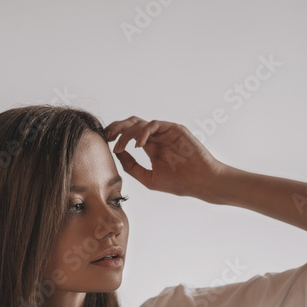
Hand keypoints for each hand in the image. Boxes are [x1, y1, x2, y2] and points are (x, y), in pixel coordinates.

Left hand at [103, 116, 225, 198]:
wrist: (200, 182)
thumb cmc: (178, 183)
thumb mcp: (148, 178)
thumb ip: (132, 166)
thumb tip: (116, 154)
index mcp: (151, 147)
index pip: (129, 135)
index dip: (116, 137)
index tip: (105, 144)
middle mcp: (157, 137)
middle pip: (131, 124)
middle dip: (117, 128)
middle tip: (107, 136)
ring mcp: (165, 132)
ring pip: (139, 123)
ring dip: (126, 133)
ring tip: (120, 146)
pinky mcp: (174, 129)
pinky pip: (153, 125)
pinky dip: (142, 133)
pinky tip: (137, 145)